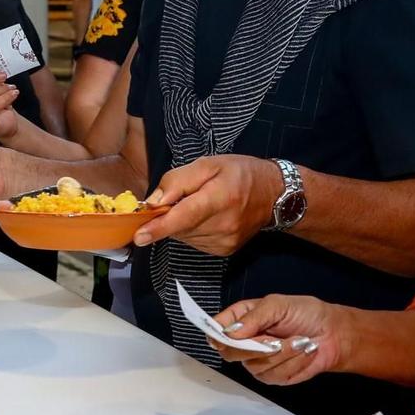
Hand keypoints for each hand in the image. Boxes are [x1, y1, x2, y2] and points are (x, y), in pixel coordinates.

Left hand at [135, 155, 281, 255]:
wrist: (274, 195)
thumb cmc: (240, 173)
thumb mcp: (209, 164)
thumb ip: (178, 180)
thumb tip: (154, 202)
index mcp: (219, 198)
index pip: (184, 216)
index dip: (159, 227)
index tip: (139, 237)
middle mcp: (222, 225)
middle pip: (179, 226)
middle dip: (170, 215)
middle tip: (183, 197)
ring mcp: (224, 241)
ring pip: (184, 236)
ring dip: (182, 223)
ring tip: (200, 204)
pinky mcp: (224, 250)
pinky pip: (194, 242)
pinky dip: (192, 231)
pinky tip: (206, 217)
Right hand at [212, 295, 347, 384]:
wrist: (333, 334)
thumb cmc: (306, 314)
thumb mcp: (278, 305)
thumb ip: (253, 317)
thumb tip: (231, 332)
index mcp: (241, 320)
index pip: (217, 330)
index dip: (219, 335)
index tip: (232, 336)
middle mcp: (245, 342)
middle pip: (230, 353)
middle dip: (257, 347)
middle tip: (276, 339)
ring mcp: (257, 361)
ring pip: (255, 365)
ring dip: (283, 354)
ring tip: (300, 341)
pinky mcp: (273, 376)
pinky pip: (274, 375)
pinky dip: (293, 363)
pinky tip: (304, 352)